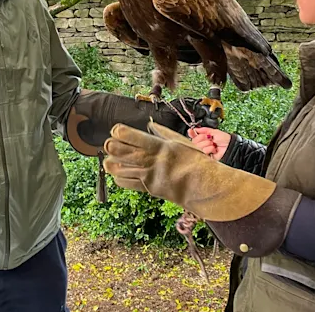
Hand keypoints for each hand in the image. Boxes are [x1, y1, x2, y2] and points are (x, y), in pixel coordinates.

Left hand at [103, 122, 273, 221]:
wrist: (205, 188)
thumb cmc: (196, 162)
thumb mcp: (181, 142)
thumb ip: (162, 133)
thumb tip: (149, 124)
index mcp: (158, 146)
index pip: (126, 134)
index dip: (118, 130)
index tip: (118, 130)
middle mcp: (150, 161)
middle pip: (116, 150)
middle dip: (110, 145)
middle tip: (111, 143)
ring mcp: (147, 176)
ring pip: (115, 167)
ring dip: (110, 161)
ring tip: (113, 157)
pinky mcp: (147, 189)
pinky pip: (124, 182)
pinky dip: (118, 175)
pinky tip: (122, 171)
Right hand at [187, 127, 230, 160]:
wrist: (230, 146)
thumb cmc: (224, 139)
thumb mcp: (214, 131)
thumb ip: (204, 130)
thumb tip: (195, 129)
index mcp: (204, 138)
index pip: (193, 136)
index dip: (191, 133)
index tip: (191, 131)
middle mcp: (202, 144)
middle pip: (194, 141)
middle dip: (202, 138)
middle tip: (210, 138)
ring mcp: (204, 150)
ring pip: (199, 146)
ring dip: (207, 143)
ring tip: (213, 144)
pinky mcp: (206, 156)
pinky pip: (204, 151)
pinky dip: (210, 149)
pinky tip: (214, 149)